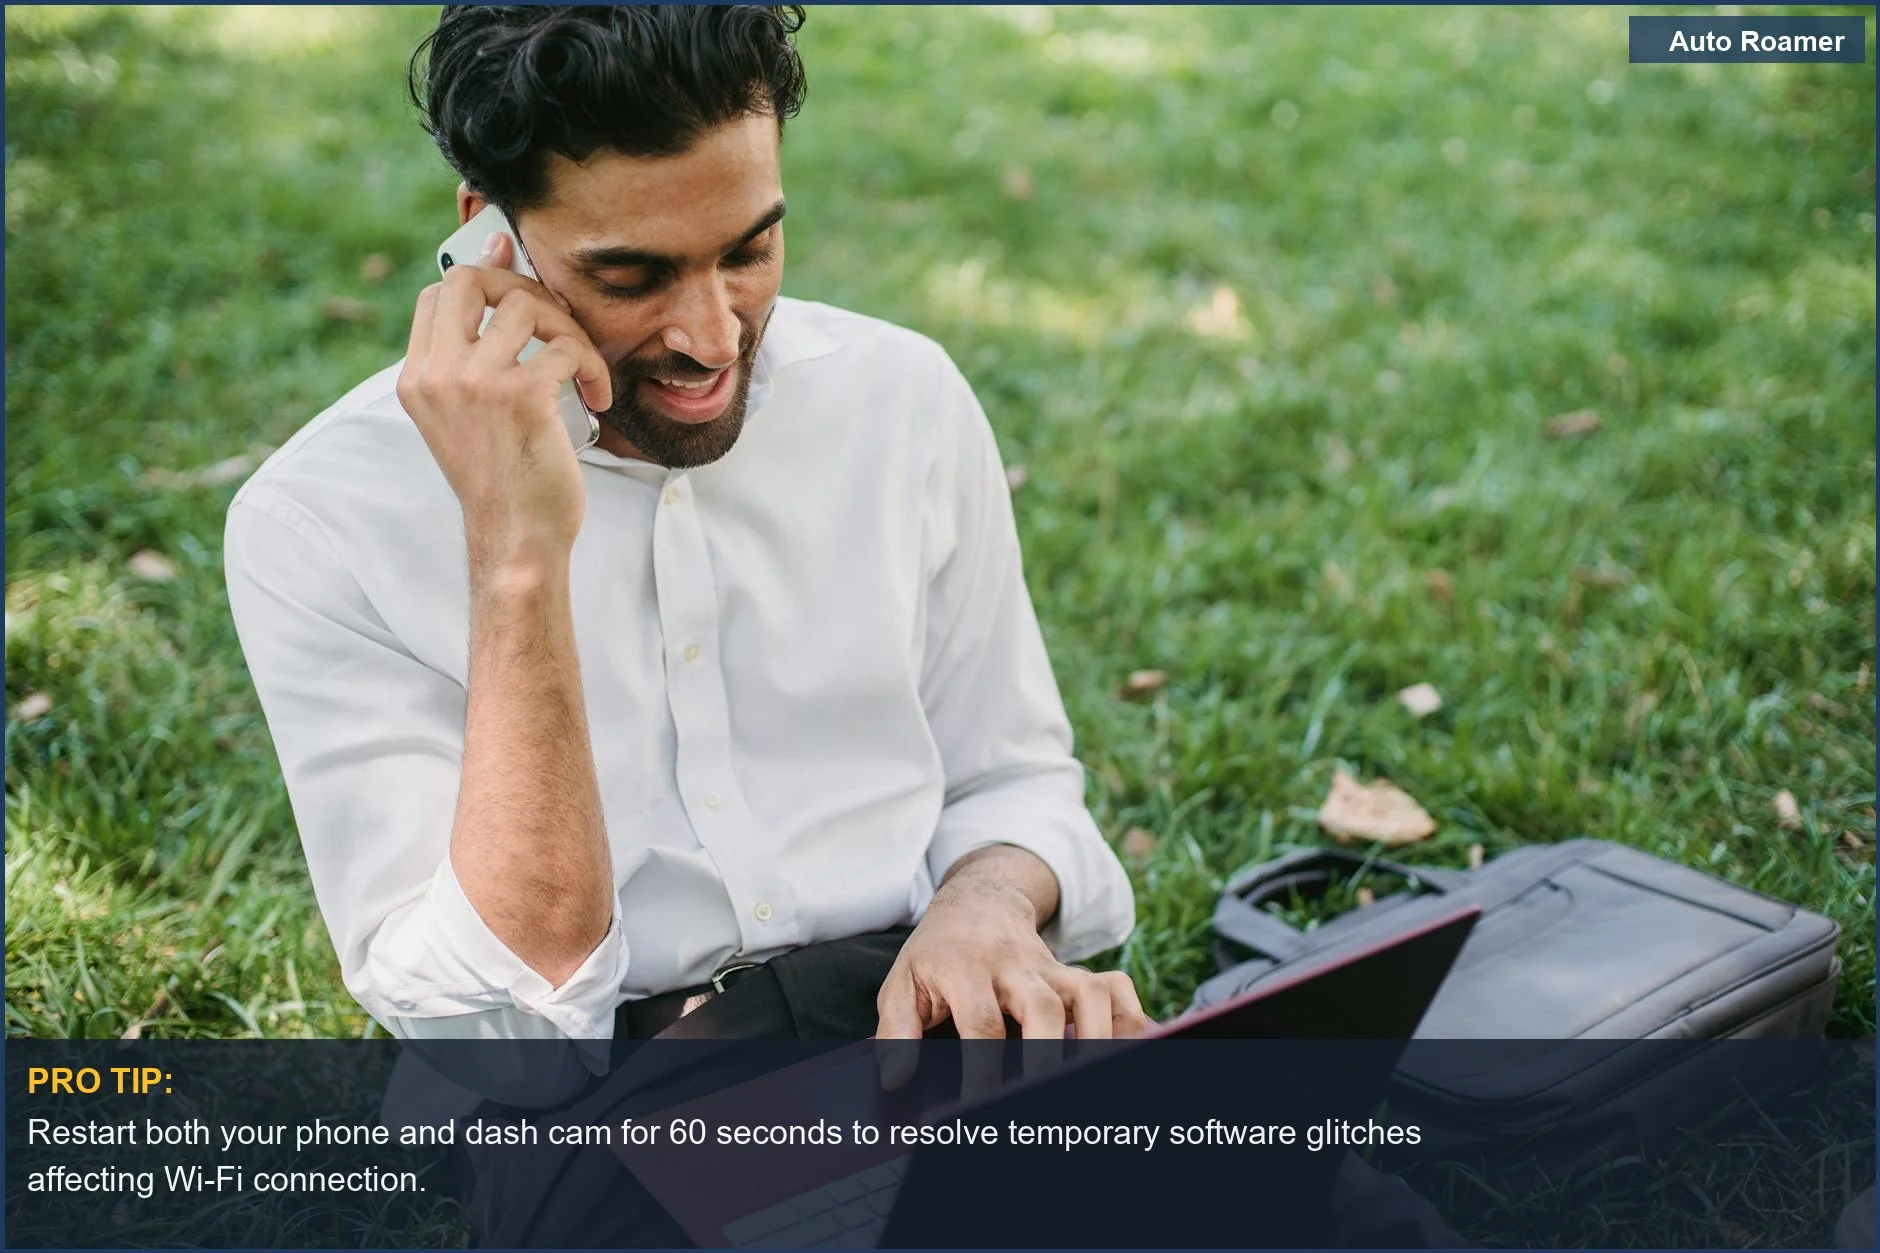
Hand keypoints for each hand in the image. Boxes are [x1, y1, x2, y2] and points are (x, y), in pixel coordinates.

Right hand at [396, 233, 613, 575]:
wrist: (517, 537)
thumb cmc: (504, 476)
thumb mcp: (470, 413)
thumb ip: (475, 354)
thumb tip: (495, 264)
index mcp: (418, 378)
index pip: (439, 293)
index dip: (485, 280)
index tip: (523, 292)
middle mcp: (437, 374)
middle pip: (472, 279)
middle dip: (523, 287)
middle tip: (555, 323)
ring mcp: (475, 382)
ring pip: (529, 307)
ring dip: (569, 331)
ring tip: (583, 369)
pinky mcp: (520, 396)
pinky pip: (567, 348)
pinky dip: (593, 368)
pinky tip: (597, 397)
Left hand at [874, 845, 1149, 1092]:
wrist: (976, 905)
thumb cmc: (937, 957)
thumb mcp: (903, 984)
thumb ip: (896, 1032)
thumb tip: (896, 1081)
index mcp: (965, 968)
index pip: (980, 1024)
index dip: (984, 1074)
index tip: (980, 1112)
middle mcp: (1015, 966)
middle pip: (1043, 1004)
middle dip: (1049, 1055)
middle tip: (1045, 1098)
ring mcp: (1053, 967)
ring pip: (1091, 993)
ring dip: (1098, 1037)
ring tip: (1093, 1079)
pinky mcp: (1079, 971)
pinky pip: (1117, 987)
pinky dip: (1130, 1020)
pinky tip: (1128, 1055)